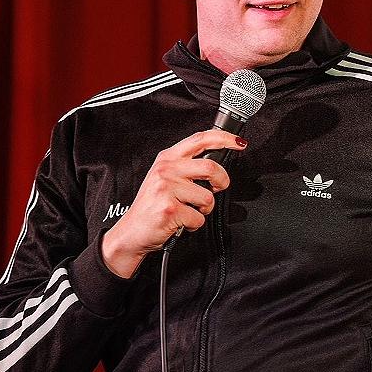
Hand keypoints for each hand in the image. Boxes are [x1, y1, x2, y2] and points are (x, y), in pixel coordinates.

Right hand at [101, 130, 246, 277]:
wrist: (132, 232)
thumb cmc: (152, 206)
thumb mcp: (165, 177)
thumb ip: (186, 166)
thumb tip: (216, 163)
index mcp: (167, 158)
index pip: (200, 139)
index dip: (224, 139)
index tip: (239, 143)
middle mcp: (167, 170)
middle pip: (211, 168)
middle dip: (222, 182)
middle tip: (217, 189)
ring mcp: (167, 189)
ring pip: (208, 197)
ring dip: (204, 210)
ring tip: (189, 211)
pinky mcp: (170, 210)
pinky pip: (199, 218)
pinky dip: (194, 225)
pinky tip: (181, 222)